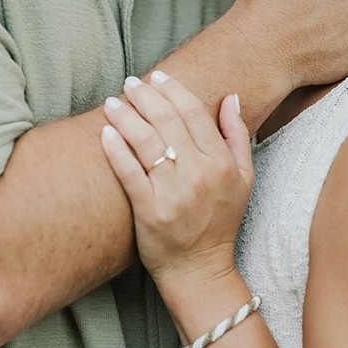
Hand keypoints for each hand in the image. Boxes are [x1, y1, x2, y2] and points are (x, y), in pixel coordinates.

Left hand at [99, 71, 253, 284]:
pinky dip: (116, 150)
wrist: (200, 269)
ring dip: (126, 116)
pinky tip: (105, 133)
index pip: (194, 113)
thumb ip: (237, 136)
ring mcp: (173, 192)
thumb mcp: (242, 179)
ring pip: (146, 142)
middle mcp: (199, 174)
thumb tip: (230, 97)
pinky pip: (129, 172)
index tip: (158, 77)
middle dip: (145, 96)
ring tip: (112, 102)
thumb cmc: (219, 222)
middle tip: (129, 83)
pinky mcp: (149, 211)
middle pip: (167, 121)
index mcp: (221, 163)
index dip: (174, 90)